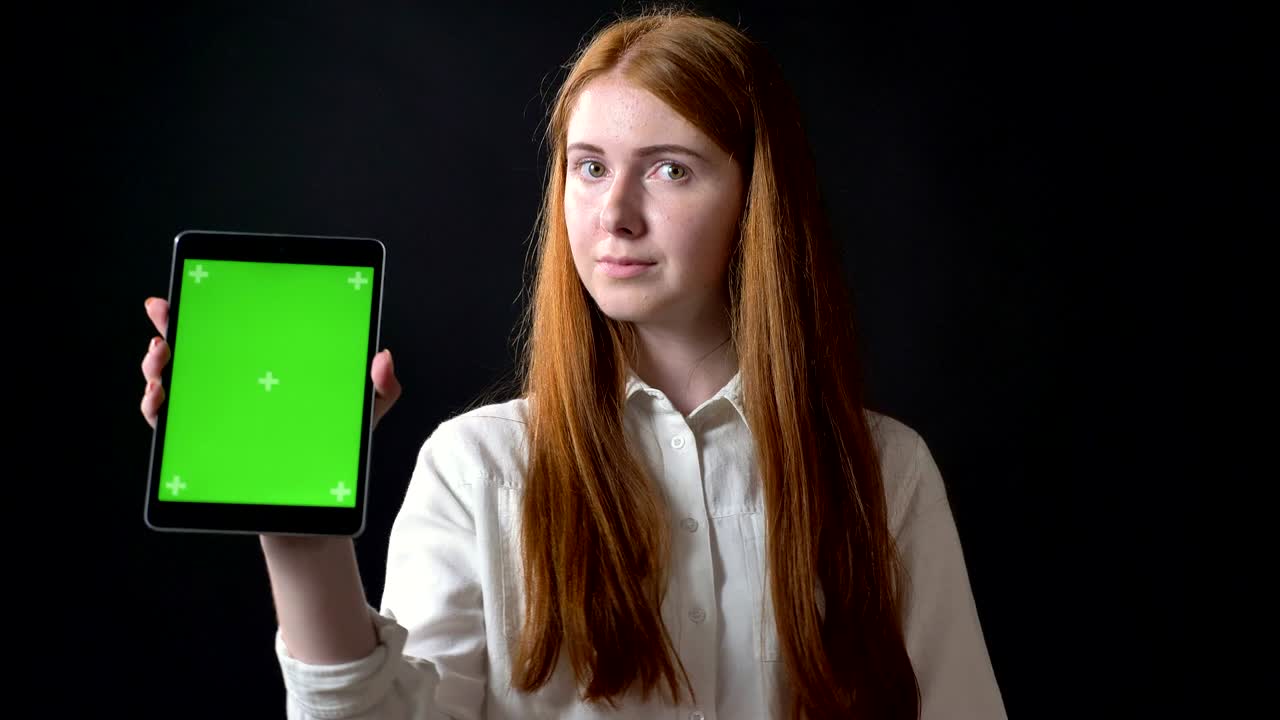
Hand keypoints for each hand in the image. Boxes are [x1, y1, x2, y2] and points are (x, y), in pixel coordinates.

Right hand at [139, 297, 401, 428]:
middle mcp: (233, 389)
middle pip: (191, 351)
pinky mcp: (202, 448)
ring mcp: (214, 417)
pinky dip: (156, 409)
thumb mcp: (365, 413)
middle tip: (165, 315)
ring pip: (171, 384)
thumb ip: (381, 386)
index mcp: (265, 369)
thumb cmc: (335, 452)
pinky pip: (168, 427)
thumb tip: (382, 356)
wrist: (318, 503)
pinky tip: (161, 399)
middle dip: (169, 328)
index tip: (190, 290)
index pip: (231, 331)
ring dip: (157, 367)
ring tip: (163, 356)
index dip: (207, 308)